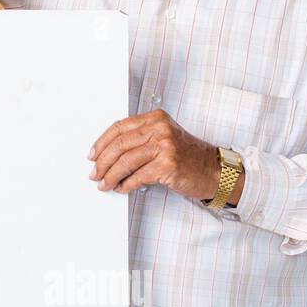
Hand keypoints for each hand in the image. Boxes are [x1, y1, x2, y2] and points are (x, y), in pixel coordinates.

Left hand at [88, 109, 219, 200]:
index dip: (101, 142)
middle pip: (119, 144)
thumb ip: (139, 140)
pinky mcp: (168, 165)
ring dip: (111, 176)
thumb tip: (107, 155)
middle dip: (102, 162)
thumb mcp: (164, 138)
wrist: (215, 171)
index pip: (119, 128)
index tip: (92, 155)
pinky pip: (138, 176)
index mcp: (155, 119)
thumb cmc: (188, 157)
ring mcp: (165, 146)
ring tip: (105, 184)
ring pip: (126, 161)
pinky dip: (126, 184)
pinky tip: (122, 188)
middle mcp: (160, 129)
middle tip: (94, 174)